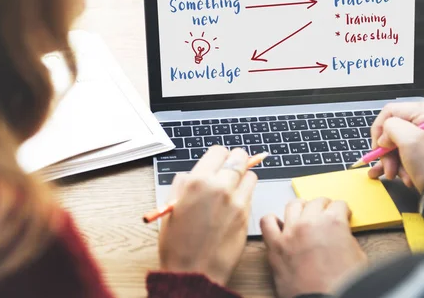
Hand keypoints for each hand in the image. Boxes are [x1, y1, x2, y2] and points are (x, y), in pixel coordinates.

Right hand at [158, 146, 256, 285]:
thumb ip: (183, 184)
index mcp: (198, 181)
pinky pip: (251, 194)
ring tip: (232, 188)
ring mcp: (237, 201)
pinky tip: (233, 205)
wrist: (193, 272)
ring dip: (243, 177)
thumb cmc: (177, 244)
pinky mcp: (247, 215)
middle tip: (230, 168)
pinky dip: (245, 194)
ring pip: (251, 174)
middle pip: (240, 157)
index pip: (219, 151)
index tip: (218, 162)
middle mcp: (220, 187)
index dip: (218, 156)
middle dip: (235, 160)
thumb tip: (193, 174)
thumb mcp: (171, 207)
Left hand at [260, 198, 366, 297]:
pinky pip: (267, 222)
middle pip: (316, 201)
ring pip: (293, 205)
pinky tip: (280, 225)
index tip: (341, 214)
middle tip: (325, 215)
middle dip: (324, 207)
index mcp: (333, 222)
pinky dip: (273, 221)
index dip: (342, 211)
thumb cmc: (342, 284)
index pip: (339, 204)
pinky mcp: (275, 246)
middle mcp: (310, 222)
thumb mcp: (358, 256)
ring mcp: (290, 232)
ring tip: (304, 216)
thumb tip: (341, 234)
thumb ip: (347, 238)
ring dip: (301, 208)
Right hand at [368, 102, 423, 191]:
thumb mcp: (410, 140)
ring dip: (392, 161)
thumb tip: (384, 137)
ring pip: (396, 144)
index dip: (379, 129)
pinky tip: (398, 176)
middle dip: (387, 151)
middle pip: (392, 130)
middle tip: (388, 167)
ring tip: (396, 175)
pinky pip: (403, 154)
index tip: (378, 148)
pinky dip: (398, 165)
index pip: (390, 111)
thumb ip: (391, 128)